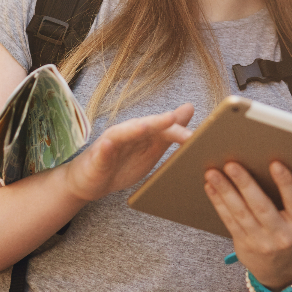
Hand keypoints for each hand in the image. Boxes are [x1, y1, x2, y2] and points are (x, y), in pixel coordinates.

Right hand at [62, 104, 192, 202]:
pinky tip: (109, 144)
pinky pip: (101, 152)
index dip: (180, 131)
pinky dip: (105, 148)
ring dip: (134, 128)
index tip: (201, 134)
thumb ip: (169, 132)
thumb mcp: (150, 149)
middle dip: (161, 124)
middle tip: (177, 122)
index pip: (164, 129)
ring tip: (145, 125)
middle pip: (146, 126)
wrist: (90, 182)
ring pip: (123, 133)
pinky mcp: (97, 157)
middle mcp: (128, 132)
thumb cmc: (121, 163)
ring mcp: (111, 143)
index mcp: (143, 132)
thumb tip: (189, 109)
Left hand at [205, 160, 291, 289]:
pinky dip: (218, 203)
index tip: (275, 163)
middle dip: (245, 184)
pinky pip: (229, 221)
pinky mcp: (244, 244)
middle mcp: (283, 235)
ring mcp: (261, 242)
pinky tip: (211, 187)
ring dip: (225, 191)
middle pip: (262, 207)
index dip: (286, 182)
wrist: (279, 270)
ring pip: (241, 213)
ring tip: (213, 173)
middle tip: (232, 164)